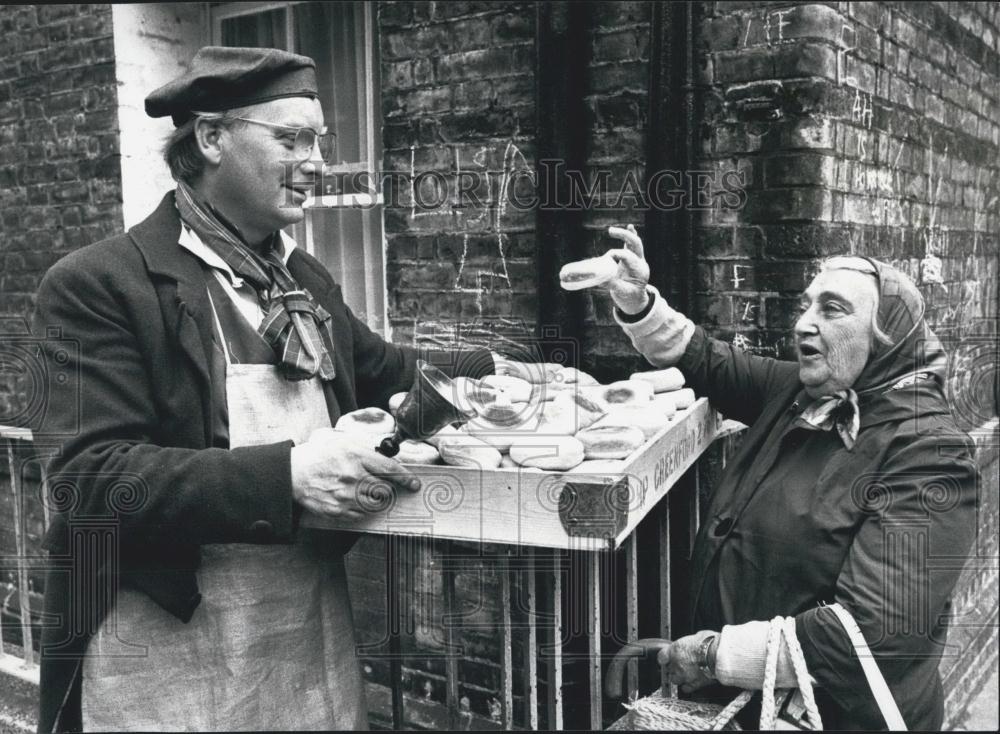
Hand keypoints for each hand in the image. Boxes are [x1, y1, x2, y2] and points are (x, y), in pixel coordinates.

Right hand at [290, 427, 421, 518]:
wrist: (293, 473)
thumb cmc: (319, 455)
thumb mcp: (342, 441)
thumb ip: (366, 447)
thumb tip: (388, 454)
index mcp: (356, 455)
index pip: (390, 469)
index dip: (406, 478)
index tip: (414, 484)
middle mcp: (353, 476)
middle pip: (385, 489)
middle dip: (387, 489)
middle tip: (380, 486)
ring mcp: (345, 495)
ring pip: (375, 504)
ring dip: (375, 499)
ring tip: (364, 492)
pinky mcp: (338, 510)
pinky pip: (360, 514)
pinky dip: (361, 509)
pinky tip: (352, 500)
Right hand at [605, 224, 650, 313]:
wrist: (635, 300)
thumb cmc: (628, 297)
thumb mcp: (620, 293)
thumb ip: (612, 284)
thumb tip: (600, 279)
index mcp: (639, 271)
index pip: (627, 256)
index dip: (615, 254)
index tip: (604, 258)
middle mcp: (640, 263)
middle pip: (636, 244)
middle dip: (624, 235)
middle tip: (610, 232)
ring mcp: (638, 260)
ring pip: (635, 243)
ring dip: (625, 234)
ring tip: (612, 230)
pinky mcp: (632, 259)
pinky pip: (633, 245)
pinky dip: (631, 236)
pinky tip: (630, 227)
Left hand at [658, 630, 717, 693]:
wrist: (720, 655)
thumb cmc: (710, 643)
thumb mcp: (697, 636)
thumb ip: (690, 643)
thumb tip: (692, 643)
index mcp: (675, 650)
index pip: (661, 657)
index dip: (664, 658)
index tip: (666, 659)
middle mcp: (677, 664)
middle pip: (669, 669)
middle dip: (673, 667)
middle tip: (682, 664)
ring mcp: (684, 675)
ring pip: (675, 680)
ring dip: (679, 677)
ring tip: (687, 674)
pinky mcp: (693, 684)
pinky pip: (685, 688)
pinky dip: (688, 686)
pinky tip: (692, 682)